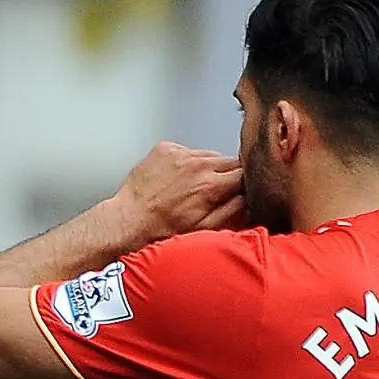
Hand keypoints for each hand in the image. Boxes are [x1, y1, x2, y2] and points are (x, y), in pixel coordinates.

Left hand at [113, 142, 244, 245]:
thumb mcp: (206, 228)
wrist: (127, 221)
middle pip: (230, 161)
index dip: (246, 181)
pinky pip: (187, 151)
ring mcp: (180, 153)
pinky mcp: (165, 148)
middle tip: (213, 191)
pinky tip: (174, 179)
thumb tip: (251, 195)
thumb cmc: (162, 230)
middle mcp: (198, 164)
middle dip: (228, 174)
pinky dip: (185, 162)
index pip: (247, 172)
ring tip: (190, 187)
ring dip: (206, 167)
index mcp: (212, 185)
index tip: (242, 188)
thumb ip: (234, 209)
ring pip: (209, 155)